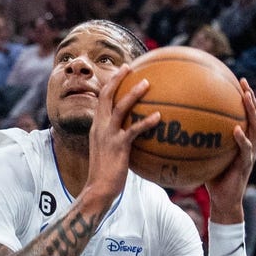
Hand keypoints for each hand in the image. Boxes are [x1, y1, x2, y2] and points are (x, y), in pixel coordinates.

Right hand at [87, 66, 159, 198]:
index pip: (101, 99)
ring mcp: (108, 136)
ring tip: (147, 83)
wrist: (98, 189)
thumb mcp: (108, 151)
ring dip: (133, 94)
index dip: (110, 84)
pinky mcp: (118, 146)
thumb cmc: (106, 174)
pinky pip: (134, 130)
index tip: (120, 72)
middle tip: (129, 67)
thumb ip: (119, 139)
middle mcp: (100, 127)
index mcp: (96, 126)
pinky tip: (159, 116)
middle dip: (117, 79)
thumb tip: (135, 134)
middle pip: (106, 96)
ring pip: (120, 108)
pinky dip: (146, 122)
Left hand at [206, 78, 255, 223]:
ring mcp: (250, 153)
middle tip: (243, 82)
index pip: (244, 114)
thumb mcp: (204, 154)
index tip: (236, 80)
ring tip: (245, 98)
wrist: (223, 200)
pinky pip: (245, 149)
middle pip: (254, 115)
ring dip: (251, 111)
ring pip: (255, 128)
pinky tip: (236, 130)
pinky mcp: (246, 165)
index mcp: (241, 139)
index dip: (243, 98)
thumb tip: (175, 125)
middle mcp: (249, 143)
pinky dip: (242, 138)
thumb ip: (197, 140)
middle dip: (250, 98)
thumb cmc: (212, 177)